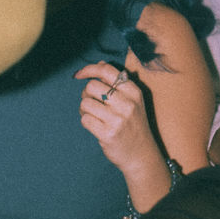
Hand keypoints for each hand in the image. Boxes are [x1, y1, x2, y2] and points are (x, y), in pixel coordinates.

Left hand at [76, 61, 159, 177]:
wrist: (141, 154)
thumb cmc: (133, 125)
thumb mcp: (132, 101)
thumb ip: (117, 82)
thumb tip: (100, 64)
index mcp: (133, 92)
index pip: (106, 71)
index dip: (89, 69)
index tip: (78, 74)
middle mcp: (127, 104)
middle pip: (92, 86)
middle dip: (86, 94)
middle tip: (92, 103)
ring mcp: (118, 120)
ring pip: (85, 103)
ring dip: (85, 109)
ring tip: (94, 116)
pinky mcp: (108, 134)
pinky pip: (85, 120)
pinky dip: (86, 121)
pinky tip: (95, 125)